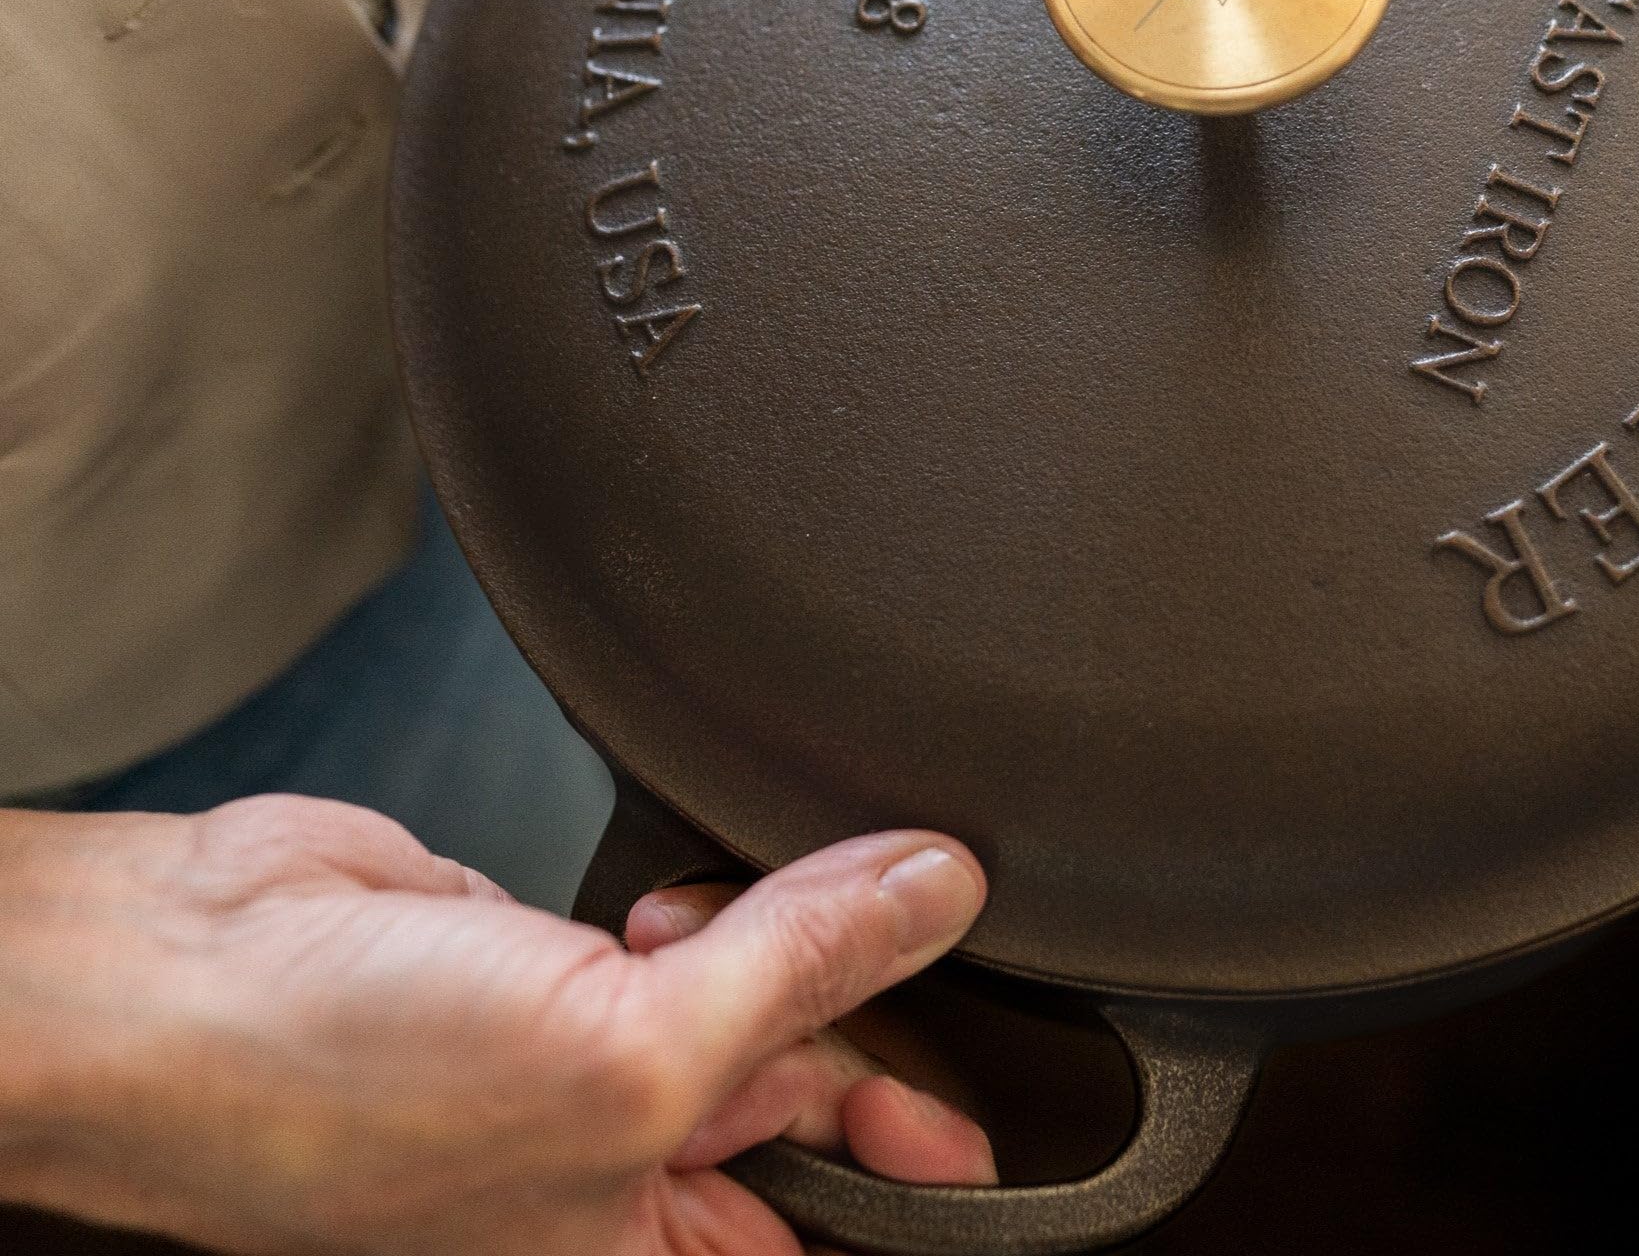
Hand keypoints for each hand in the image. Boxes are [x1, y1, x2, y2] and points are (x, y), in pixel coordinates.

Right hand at [0, 797, 991, 1253]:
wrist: (187, 972)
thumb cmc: (343, 1099)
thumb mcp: (621, 1062)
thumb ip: (799, 974)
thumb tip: (935, 893)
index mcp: (648, 1252)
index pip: (840, 1223)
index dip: (922, 1165)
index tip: (976, 1106)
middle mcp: (634, 1167)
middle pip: (822, 1094)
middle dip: (854, 1020)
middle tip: (865, 949)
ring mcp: (603, 1054)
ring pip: (770, 990)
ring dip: (776, 939)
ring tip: (712, 928)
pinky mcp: (571, 955)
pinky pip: (709, 922)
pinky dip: (715, 895)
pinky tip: (671, 896)